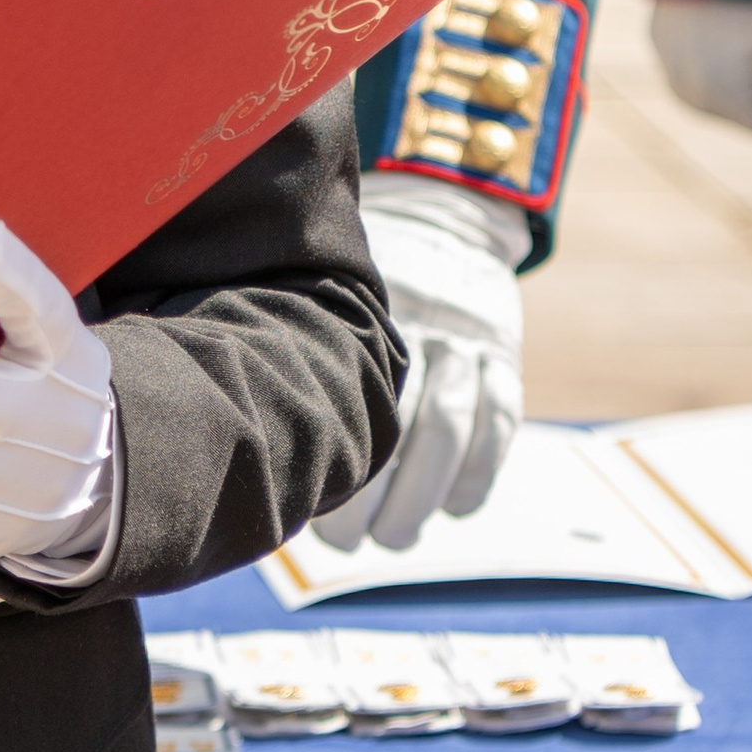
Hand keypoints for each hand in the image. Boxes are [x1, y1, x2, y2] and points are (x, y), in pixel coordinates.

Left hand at [319, 181, 527, 554]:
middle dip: (376, 494)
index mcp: (361, 314)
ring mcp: (467, 339)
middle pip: (400, 423)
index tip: (304, 505)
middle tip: (349, 542)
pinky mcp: (504, 352)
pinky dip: (480, 471)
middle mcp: (417, 325)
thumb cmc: (351, 276)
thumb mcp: (317, 294)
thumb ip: (293, 349)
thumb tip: (247, 424)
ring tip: (395, 538)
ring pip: (450, 429)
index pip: (346, 398)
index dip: (332, 460)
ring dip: (424, 496)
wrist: (441, 209)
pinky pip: (500, 419)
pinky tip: (454, 508)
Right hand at [650, 0, 751, 141]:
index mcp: (712, 93)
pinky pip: (694, 56)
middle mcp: (680, 83)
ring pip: (716, 81)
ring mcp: (663, 57)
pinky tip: (723, 8)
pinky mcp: (657, 32)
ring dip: (735, 59)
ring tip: (745, 15)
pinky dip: (711, 41)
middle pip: (737, 105)